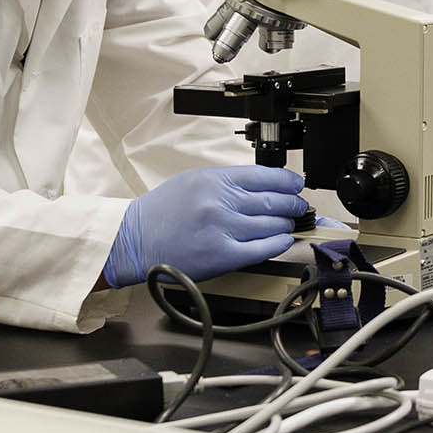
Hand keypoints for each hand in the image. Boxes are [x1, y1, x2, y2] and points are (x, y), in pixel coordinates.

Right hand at [103, 165, 308, 286]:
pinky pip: (262, 249)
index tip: (297, 185)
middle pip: (274, 201)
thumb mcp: (193, 182)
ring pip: (272, 225)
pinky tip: (281, 240)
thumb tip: (263, 186)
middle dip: (293, 204)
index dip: (289, 181)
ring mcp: (223, 229)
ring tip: (288, 225)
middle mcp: (220, 202)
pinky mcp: (223, 256)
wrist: (134, 241)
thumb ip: (227, 182)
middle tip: (299, 207)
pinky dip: (278, 244)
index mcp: (214, 180)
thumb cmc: (161, 214)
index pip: (266, 176)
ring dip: (286, 226)